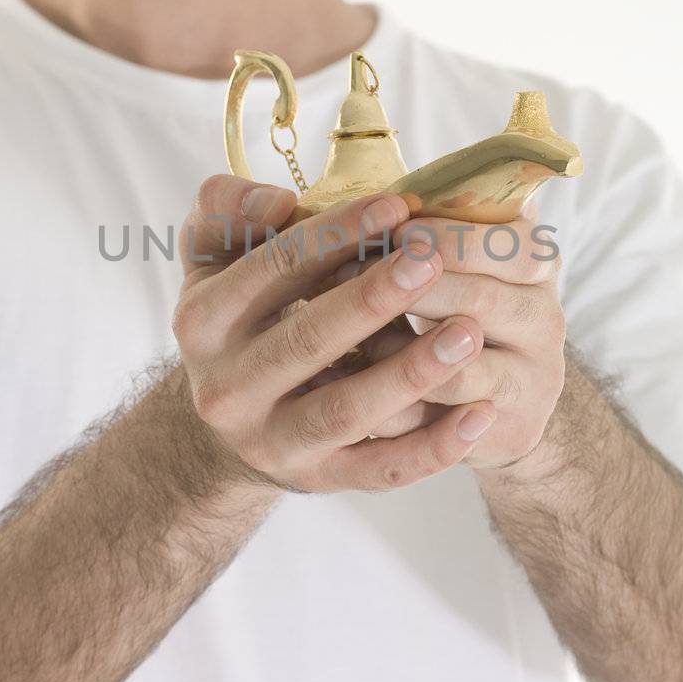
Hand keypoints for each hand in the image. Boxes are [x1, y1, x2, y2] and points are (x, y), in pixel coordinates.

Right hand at [172, 177, 499, 494]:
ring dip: (409, 373)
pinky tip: (480, 415)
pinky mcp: (317, 479)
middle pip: (306, 341)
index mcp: (202, 322)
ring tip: (468, 333)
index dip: (333, 235)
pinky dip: (432, 448)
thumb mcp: (214, 260)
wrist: (228, 420)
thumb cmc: (241, 314)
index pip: (270, 270)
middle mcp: (227, 388)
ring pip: (345, 411)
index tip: (395, 206)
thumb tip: (275, 202)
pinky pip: (379, 470)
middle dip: (372, 300)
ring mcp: (272, 440)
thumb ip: (230, 214)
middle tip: (432, 262)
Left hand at [301, 206, 565, 474]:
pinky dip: (392, 409)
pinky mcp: (509, 432)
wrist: (507, 398)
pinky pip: (442, 427)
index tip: (394, 229)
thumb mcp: (465, 260)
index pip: (512, 244)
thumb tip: (362, 199)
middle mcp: (544, 321)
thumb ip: (433, 229)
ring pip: (462, 373)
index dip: (451, 237)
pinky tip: (351, 388)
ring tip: (352, 337)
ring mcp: (531, 382)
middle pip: (483, 303)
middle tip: (351, 276)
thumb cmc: (465, 306)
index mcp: (538, 266)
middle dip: (411, 290)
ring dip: (397, 354)